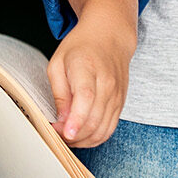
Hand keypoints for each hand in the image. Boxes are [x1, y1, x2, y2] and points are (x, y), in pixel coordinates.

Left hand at [47, 13, 133, 147]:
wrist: (110, 36)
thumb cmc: (81, 47)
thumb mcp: (58, 63)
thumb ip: (59, 92)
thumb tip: (60, 119)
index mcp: (87, 68)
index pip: (86, 98)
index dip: (76, 120)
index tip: (65, 133)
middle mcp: (107, 84)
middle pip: (94, 119)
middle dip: (74, 135)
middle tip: (56, 135)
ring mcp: (117, 95)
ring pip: (103, 130)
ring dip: (84, 141)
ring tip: (67, 137)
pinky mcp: (121, 104)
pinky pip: (109, 129)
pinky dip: (95, 138)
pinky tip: (81, 136)